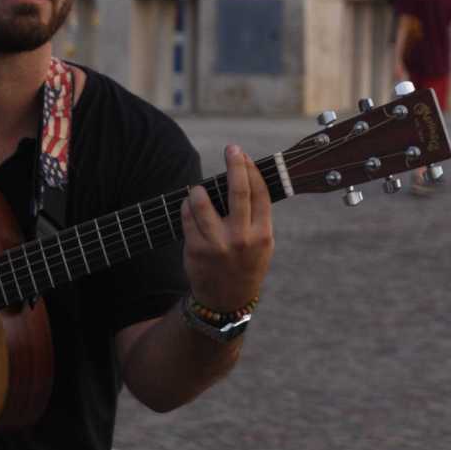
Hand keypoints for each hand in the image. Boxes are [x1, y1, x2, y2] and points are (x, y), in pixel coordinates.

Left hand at [182, 145, 273, 313]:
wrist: (226, 301)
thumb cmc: (246, 264)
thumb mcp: (263, 244)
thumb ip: (258, 217)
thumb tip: (246, 176)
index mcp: (263, 235)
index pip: (260, 193)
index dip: (251, 170)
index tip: (244, 155)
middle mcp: (242, 238)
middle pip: (239, 191)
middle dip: (235, 164)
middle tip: (231, 148)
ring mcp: (217, 244)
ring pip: (203, 201)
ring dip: (199, 189)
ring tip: (199, 189)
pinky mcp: (196, 249)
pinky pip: (187, 217)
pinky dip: (187, 206)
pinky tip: (189, 205)